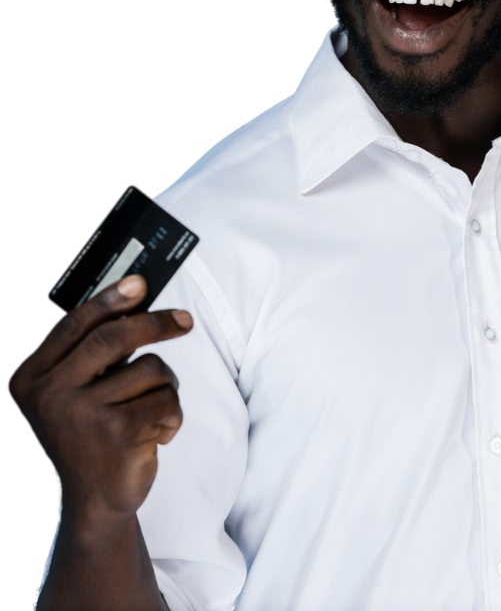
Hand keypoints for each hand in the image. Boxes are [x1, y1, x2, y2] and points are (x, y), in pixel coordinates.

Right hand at [7, 274, 191, 530]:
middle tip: (185, 319)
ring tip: (155, 410)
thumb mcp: (79, 392)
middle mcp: (49, 396)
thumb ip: (95, 352)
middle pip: (112, 337)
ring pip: (149, 368)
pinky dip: (173, 412)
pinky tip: (159, 434)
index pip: (72, 325)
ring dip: (167, 384)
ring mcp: (81, 416)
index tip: (139, 282)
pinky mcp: (117, 434)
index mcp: (32, 379)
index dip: (108, 299)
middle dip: (155, 323)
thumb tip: (136, 297)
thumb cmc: (93, 435)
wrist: (95, 503)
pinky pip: (165, 398)